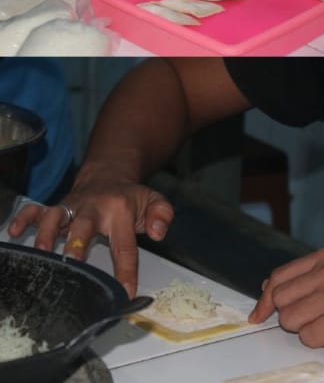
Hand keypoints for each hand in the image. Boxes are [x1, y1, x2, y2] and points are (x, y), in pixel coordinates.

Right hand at [6, 170, 173, 296]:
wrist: (109, 175)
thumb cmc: (130, 198)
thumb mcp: (154, 201)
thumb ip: (162, 215)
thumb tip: (158, 232)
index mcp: (120, 211)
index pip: (124, 246)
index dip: (125, 271)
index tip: (124, 293)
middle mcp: (93, 209)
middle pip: (83, 225)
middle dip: (77, 243)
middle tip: (72, 262)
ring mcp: (71, 207)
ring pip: (55, 217)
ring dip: (46, 234)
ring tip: (41, 253)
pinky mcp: (55, 206)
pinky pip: (35, 210)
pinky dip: (23, 218)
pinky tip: (13, 232)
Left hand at [250, 247, 323, 359]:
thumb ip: (299, 280)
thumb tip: (266, 288)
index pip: (279, 277)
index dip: (265, 299)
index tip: (259, 313)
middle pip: (281, 300)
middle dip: (290, 314)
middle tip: (312, 315)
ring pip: (290, 320)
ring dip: (304, 328)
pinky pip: (307, 337)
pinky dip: (317, 339)